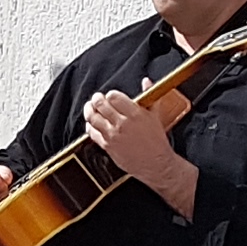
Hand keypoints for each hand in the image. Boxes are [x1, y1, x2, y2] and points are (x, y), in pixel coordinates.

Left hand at [83, 90, 197, 214]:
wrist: (156, 164)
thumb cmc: (157, 141)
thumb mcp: (156, 116)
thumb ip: (149, 97)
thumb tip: (146, 81)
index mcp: (135, 114)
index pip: (114, 97)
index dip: (109, 94)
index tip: (109, 95)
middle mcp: (122, 123)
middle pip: (101, 105)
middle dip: (96, 99)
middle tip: (96, 98)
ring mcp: (113, 135)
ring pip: (93, 118)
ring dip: (89, 110)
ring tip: (89, 108)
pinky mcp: (108, 146)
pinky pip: (92, 133)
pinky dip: (89, 126)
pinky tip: (91, 124)